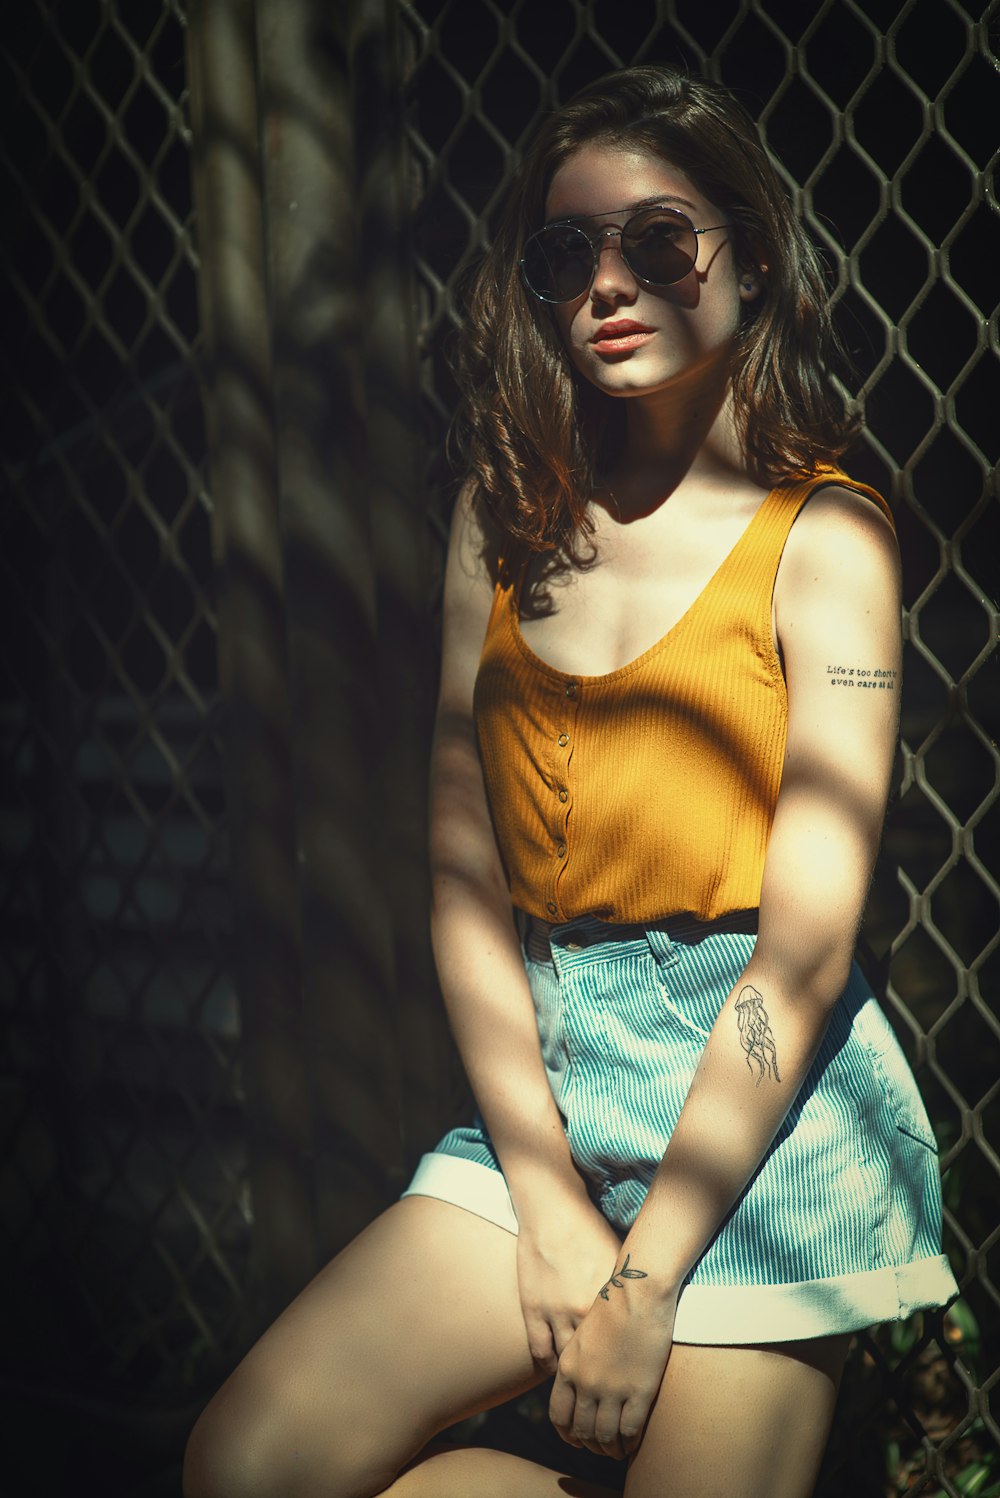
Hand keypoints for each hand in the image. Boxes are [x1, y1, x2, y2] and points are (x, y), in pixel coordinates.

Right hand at [514, 1194, 621, 1373]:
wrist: (553, 1209)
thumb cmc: (590, 1230)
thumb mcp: (618, 1259)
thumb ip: (628, 1290)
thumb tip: (644, 1313)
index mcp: (609, 1301)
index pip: (620, 1349)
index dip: (622, 1367)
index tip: (624, 1375)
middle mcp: (584, 1311)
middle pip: (594, 1362)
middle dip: (599, 1380)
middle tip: (603, 1389)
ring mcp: (555, 1311)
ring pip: (565, 1362)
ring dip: (573, 1377)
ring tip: (580, 1384)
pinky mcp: (532, 1308)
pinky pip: (540, 1350)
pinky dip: (547, 1365)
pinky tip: (554, 1368)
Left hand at [549, 1260, 676, 1461]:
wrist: (639, 1292)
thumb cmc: (613, 1306)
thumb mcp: (582, 1336)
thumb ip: (578, 1364)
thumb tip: (581, 1389)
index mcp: (568, 1367)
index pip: (559, 1416)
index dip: (568, 1434)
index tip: (577, 1439)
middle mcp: (586, 1383)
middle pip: (583, 1431)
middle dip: (591, 1446)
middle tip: (601, 1449)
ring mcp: (613, 1390)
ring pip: (605, 1437)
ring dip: (611, 1450)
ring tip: (618, 1451)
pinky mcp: (640, 1391)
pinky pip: (630, 1431)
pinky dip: (630, 1443)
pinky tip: (634, 1442)